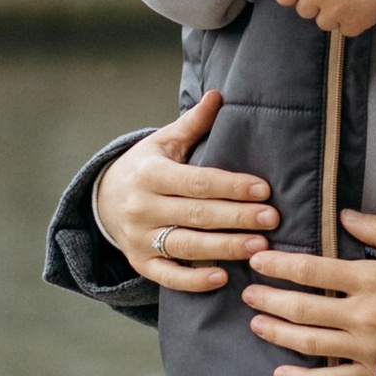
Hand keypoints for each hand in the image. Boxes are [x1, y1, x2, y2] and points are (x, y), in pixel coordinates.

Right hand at [92, 90, 276, 292]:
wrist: (103, 199)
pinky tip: (223, 277)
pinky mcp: (140, 263)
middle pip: (196, 215)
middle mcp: (142, 207)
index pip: (198, 182)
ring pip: (185, 246)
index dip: (232, 186)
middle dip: (237, 218)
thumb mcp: (164, 142)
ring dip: (224, 248)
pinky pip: (167, 276)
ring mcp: (139, 238)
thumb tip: (218, 95)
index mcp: (150, 174)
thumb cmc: (146, 166)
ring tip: (259, 247)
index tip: (264, 190)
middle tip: (272, 220)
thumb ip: (192, 124)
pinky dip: (193, 280)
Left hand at [246, 213, 375, 375]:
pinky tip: (280, 373)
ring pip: (308, 342)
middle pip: (302, 306)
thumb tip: (344, 215)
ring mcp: (364, 349)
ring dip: (277, 333)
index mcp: (371, 280)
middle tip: (247, 293)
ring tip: (256, 324)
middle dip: (269, 299)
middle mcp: (361, 315)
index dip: (280, 264)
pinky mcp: (372, 375)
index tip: (258, 260)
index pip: (312, 269)